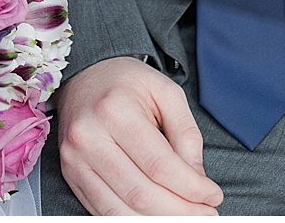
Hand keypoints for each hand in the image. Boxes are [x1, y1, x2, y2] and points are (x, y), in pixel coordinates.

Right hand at [55, 57, 222, 214]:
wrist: (84, 75)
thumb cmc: (128, 82)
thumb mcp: (167, 92)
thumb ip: (186, 134)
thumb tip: (198, 178)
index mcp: (115, 111)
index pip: (160, 165)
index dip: (191, 188)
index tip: (214, 196)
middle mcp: (88, 138)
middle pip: (141, 193)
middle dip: (180, 210)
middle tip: (207, 214)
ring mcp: (75, 160)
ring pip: (120, 209)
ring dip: (158, 221)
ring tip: (187, 217)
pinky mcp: (71, 174)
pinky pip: (102, 211)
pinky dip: (132, 219)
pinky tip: (156, 217)